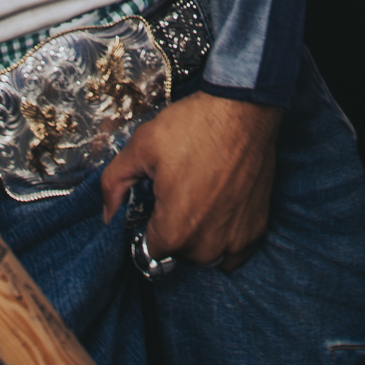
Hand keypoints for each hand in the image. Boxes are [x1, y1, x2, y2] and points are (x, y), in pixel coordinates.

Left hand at [100, 92, 280, 269]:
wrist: (244, 110)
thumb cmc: (194, 126)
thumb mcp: (140, 148)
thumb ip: (113, 184)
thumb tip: (108, 213)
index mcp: (174, 231)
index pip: (149, 251)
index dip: (147, 228)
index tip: (155, 207)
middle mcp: (206, 245)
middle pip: (178, 253)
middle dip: (173, 231)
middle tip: (179, 194)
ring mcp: (235, 239)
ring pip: (205, 255)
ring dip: (199, 238)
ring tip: (200, 202)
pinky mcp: (257, 227)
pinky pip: (234, 253)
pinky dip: (226, 240)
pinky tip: (220, 213)